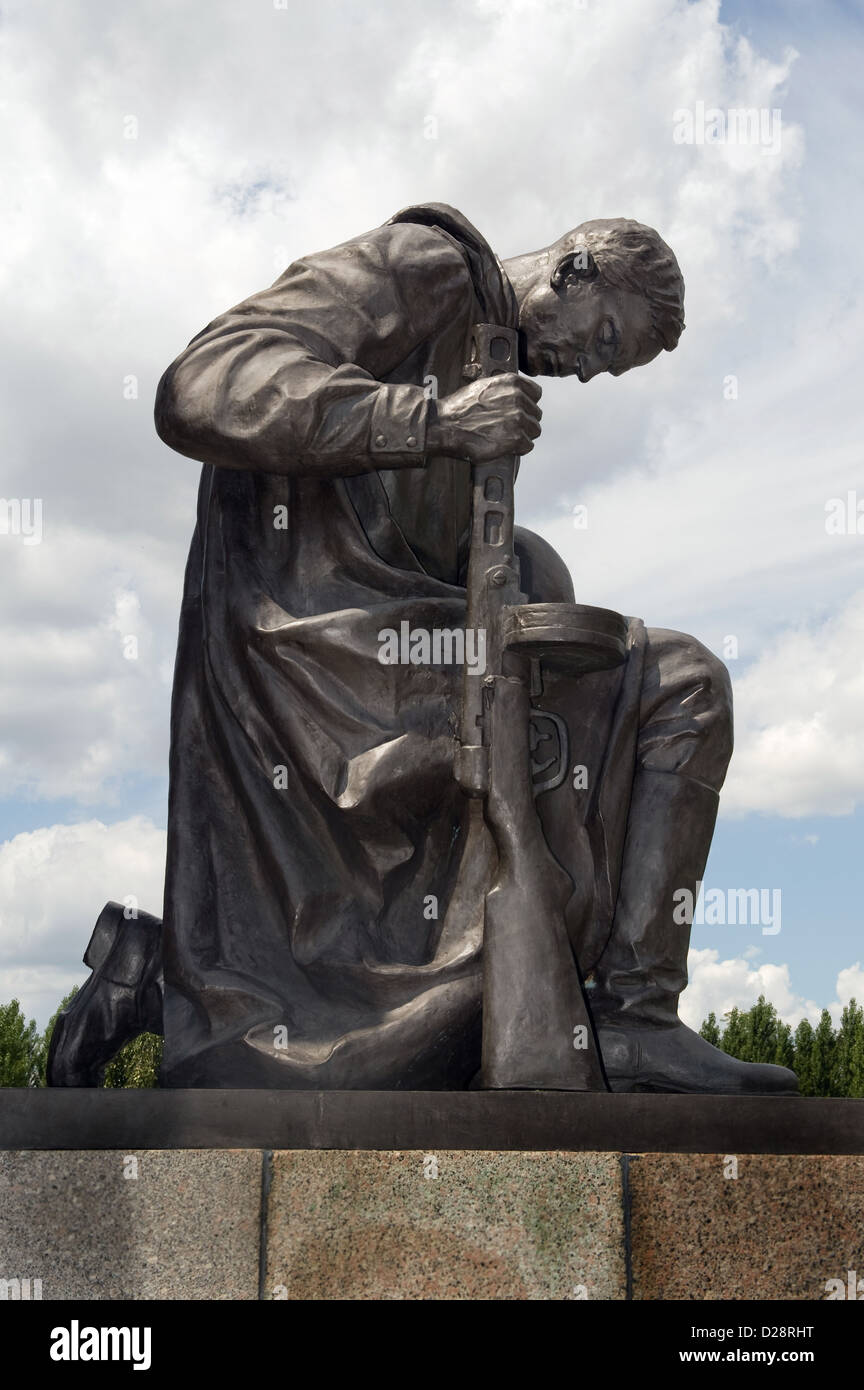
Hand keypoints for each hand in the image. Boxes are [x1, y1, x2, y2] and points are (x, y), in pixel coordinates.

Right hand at [427, 373, 541, 461]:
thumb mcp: (483, 386)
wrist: (445, 425)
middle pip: (535, 414)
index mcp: (512, 382)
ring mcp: (518, 418)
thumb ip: (504, 390)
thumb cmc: (459, 408)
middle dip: (524, 422)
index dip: (527, 405)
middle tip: (507, 428)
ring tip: (504, 437)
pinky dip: (517, 449)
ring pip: (534, 430)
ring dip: (522, 436)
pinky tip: (504, 446)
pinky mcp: (516, 437)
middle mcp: (518, 398)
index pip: (536, 394)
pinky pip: (528, 446)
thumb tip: (514, 398)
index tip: (518, 411)